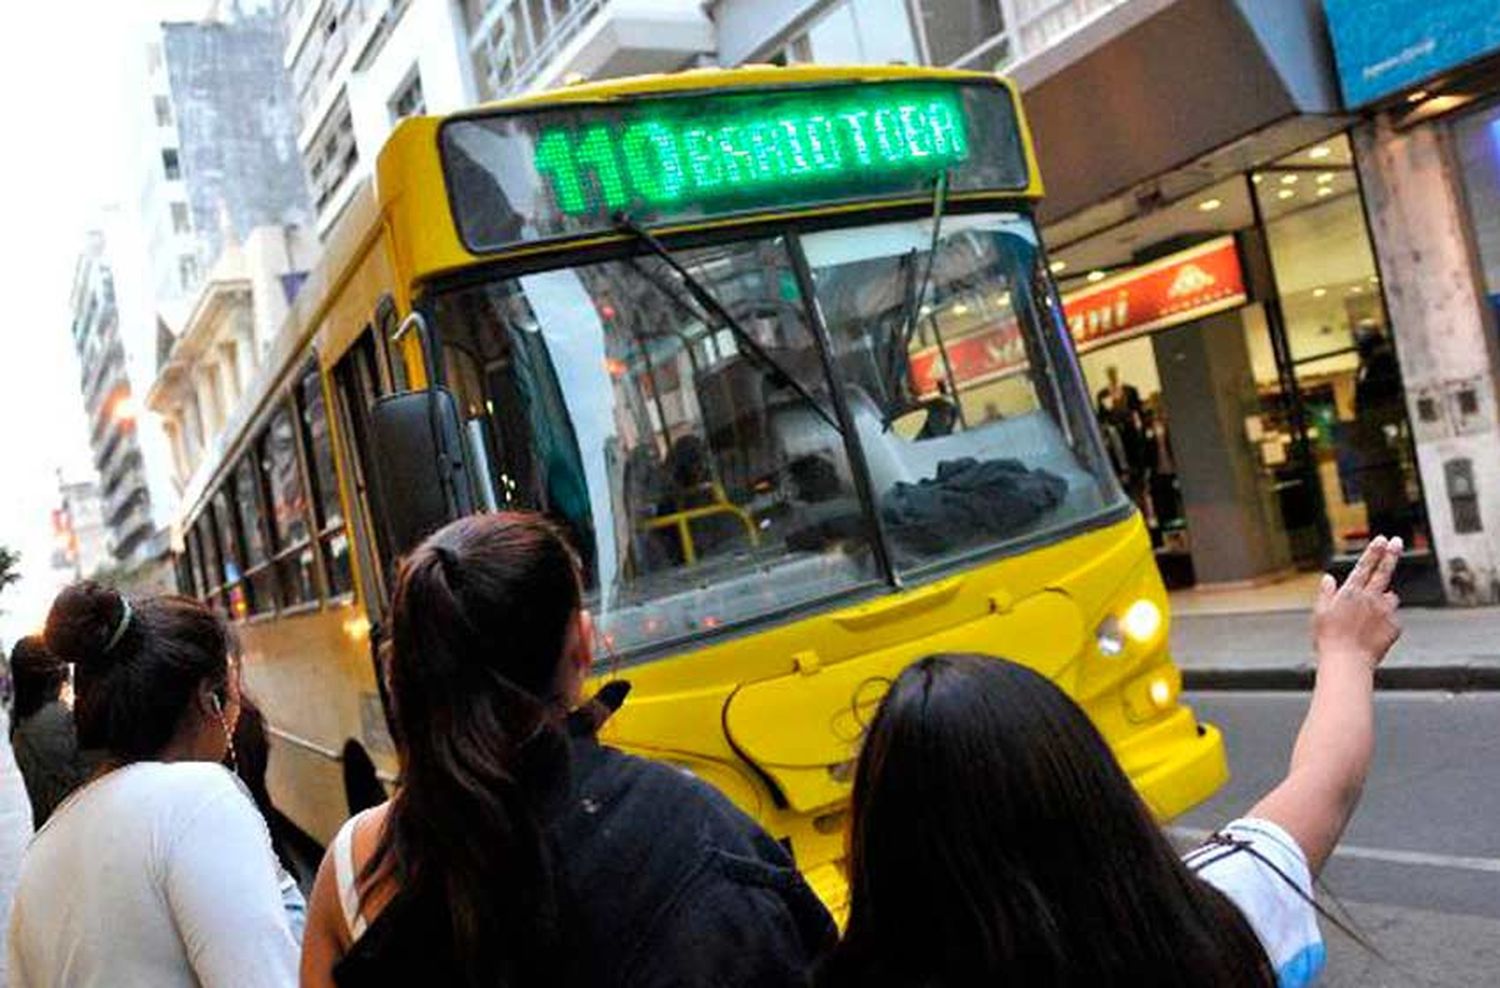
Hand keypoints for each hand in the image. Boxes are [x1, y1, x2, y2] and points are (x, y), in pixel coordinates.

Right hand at [1312, 536, 1402, 670]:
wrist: (1348, 662)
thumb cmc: (1329, 639)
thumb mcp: (1320, 614)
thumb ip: (1326, 594)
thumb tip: (1328, 578)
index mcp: (1350, 593)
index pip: (1365, 566)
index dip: (1374, 551)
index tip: (1381, 539)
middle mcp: (1370, 598)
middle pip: (1384, 572)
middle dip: (1391, 555)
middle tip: (1397, 542)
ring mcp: (1385, 611)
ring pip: (1389, 598)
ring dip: (1383, 601)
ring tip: (1368, 619)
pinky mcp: (1394, 626)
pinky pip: (1392, 619)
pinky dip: (1385, 622)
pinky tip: (1372, 634)